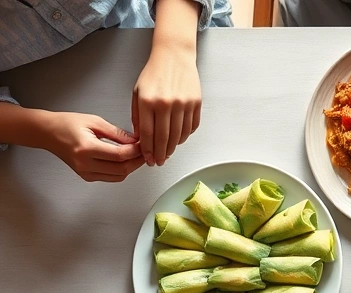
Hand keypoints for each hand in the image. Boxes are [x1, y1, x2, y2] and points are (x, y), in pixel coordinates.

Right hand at [42, 112, 143, 181]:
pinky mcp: (86, 176)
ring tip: (136, 154)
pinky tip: (125, 160)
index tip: (143, 143)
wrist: (48, 133)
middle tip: (144, 150)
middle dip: (137, 160)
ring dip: (131, 167)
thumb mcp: (95, 122)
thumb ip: (117, 133)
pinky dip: (121, 170)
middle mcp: (85, 164)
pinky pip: (111, 177)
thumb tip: (136, 141)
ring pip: (118, 176)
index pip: (120, 155)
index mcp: (86, 148)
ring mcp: (85, 172)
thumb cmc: (67, 124)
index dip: (136, 151)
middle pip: (122, 169)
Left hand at [133, 43, 200, 166]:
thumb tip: (142, 139)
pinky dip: (184, 136)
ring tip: (167, 153)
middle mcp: (166, 104)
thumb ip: (138, 116)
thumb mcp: (138, 92)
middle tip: (159, 162)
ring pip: (179, 135)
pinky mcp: (196, 103)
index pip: (148, 134)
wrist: (173, 56)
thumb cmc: (154, 73)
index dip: (148, 150)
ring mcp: (183, 104)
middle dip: (161, 154)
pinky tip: (178, 139)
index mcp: (148, 101)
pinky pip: (191, 127)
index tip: (149, 159)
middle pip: (164, 138)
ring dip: (173, 148)